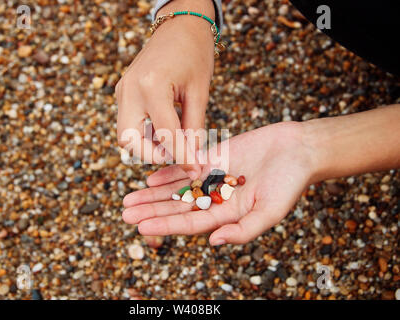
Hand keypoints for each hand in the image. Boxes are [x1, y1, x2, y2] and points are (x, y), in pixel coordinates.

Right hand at [115, 0, 215, 179]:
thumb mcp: (199, 92)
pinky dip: (144, 133)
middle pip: (129, 141)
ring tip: (174, 141)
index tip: (194, 170)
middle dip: (152, 155)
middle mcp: (129, 90)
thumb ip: (194, 127)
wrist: (179, 26)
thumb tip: (192, 157)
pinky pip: (128, 122)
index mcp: (151, 86)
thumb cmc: (194, 53)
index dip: (181, 156)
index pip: (165, 134)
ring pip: (125, 134)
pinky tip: (165, 131)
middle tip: (176, 156)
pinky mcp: (122, 92)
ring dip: (147, 146)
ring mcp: (122, 91)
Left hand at [122, 122, 316, 245]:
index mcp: (227, 215)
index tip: (141, 226)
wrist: (298, 150)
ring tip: (129, 199)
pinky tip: (150, 177)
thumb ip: (243, 230)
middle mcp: (216, 199)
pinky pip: (186, 166)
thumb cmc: (289, 183)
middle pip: (177, 207)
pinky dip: (169, 172)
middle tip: (124, 213)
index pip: (189, 223)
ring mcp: (213, 178)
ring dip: (153, 193)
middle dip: (151, 210)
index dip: (165, 225)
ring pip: (177, 188)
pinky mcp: (214, 158)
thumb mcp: (270, 211)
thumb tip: (213, 243)